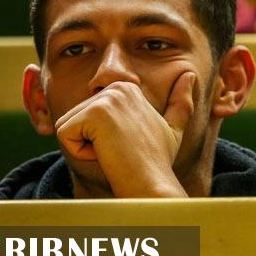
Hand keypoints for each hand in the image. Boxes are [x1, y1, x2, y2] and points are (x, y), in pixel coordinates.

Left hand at [54, 72, 196, 196]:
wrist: (151, 180)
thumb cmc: (159, 159)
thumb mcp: (173, 127)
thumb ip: (180, 102)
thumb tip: (191, 75)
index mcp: (127, 88)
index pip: (89, 113)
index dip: (103, 135)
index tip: (127, 143)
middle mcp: (117, 88)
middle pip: (76, 118)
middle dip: (91, 140)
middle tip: (119, 150)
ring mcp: (106, 99)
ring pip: (68, 126)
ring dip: (84, 146)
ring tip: (113, 151)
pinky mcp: (93, 114)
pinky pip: (64, 135)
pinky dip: (79, 152)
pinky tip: (105, 154)